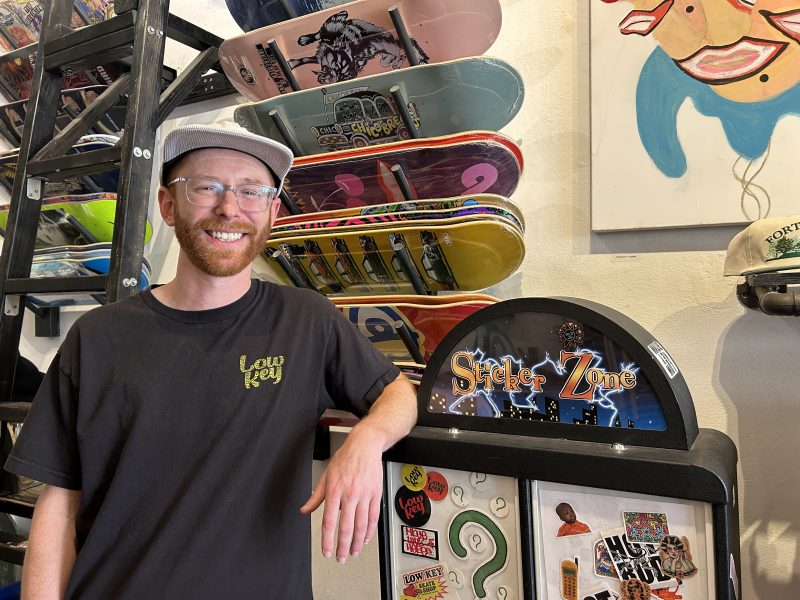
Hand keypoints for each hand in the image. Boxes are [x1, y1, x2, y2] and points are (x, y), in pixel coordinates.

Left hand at [299, 425, 384, 561]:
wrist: (365, 445)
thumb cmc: (345, 458)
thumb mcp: (326, 476)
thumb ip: (316, 496)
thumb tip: (305, 510)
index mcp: (335, 491)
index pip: (329, 521)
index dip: (327, 540)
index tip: (327, 551)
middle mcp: (350, 494)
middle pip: (347, 528)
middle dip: (343, 547)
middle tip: (341, 558)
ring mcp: (365, 495)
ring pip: (362, 526)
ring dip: (357, 543)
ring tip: (353, 552)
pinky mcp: (376, 494)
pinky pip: (374, 517)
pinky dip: (370, 531)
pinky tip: (365, 539)